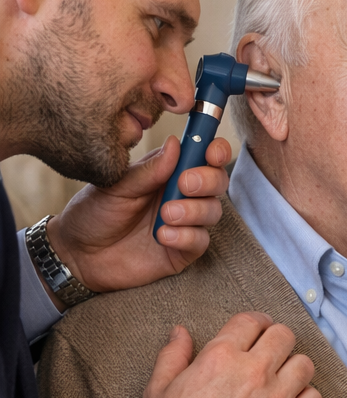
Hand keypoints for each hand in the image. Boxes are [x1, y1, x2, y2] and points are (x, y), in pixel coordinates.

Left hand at [45, 136, 232, 303]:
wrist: (77, 254)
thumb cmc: (94, 214)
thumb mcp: (117, 187)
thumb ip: (148, 170)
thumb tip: (175, 143)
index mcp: (167, 173)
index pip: (203, 156)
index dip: (215, 151)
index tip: (211, 152)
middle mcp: (182, 196)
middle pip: (217, 181)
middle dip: (208, 180)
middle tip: (184, 184)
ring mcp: (185, 223)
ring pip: (213, 210)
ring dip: (194, 210)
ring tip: (166, 214)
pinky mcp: (183, 250)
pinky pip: (201, 241)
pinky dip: (186, 236)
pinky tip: (162, 236)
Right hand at [143, 312, 321, 397]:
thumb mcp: (159, 391)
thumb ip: (173, 356)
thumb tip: (180, 332)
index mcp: (220, 357)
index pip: (251, 321)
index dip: (256, 323)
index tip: (257, 331)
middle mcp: (254, 371)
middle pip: (284, 335)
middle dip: (277, 340)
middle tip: (271, 353)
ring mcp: (277, 397)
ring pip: (304, 364)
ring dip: (294, 368)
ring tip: (283, 379)